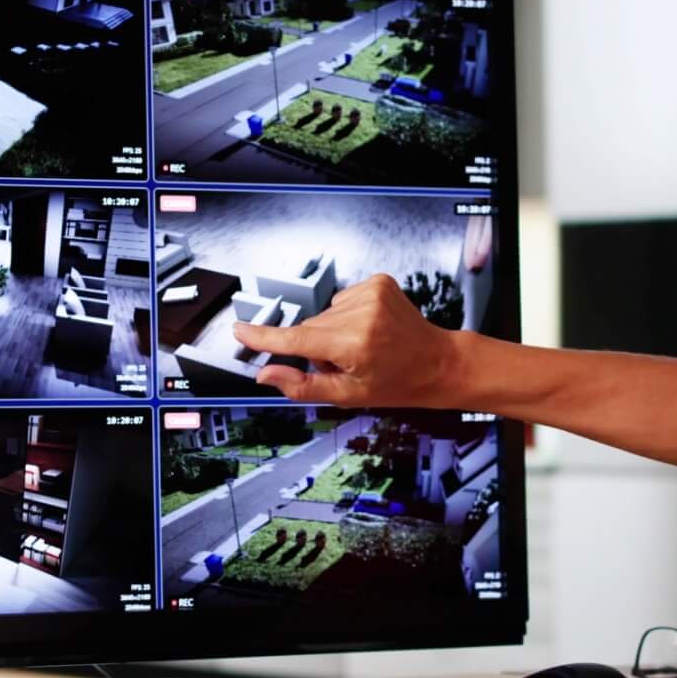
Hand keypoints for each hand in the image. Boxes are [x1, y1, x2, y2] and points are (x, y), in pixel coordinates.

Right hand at [230, 273, 463, 405]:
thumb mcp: (348, 396)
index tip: (239, 331)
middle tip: (346, 362)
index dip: (264, 337)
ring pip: (324, 314)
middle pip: (310, 328)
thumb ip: (302, 386)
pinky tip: (368, 328)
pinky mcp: (378, 282)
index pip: (296, 339)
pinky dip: (347, 316)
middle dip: (317, 346)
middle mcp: (361, 314)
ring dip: (333, 331)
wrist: (438, 362)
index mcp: (354, 345)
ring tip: (361, 346)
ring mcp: (371, 293)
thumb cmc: (397, 383)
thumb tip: (265, 374)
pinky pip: (341, 300)